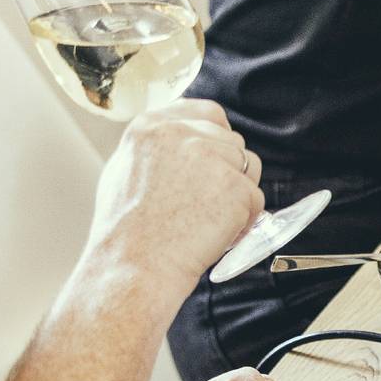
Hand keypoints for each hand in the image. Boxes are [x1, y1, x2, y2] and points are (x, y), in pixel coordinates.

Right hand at [87, 100, 262, 296]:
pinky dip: (243, 221)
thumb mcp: (126, 170)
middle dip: (228, 171)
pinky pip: (255, 200)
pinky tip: (214, 235)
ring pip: (249, 167)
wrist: (132, 268)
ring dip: (238, 195)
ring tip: (204, 222)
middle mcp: (182, 133)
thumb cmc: (125, 232)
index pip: (207, 112)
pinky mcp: (235, 186)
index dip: (217, 136)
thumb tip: (188, 138)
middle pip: (232, 141)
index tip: (214, 158)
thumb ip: (158, 146)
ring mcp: (211, 157)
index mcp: (151, 126)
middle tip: (204, 205)